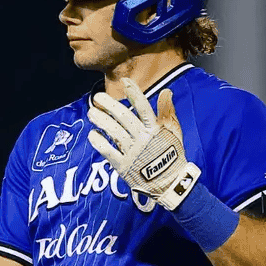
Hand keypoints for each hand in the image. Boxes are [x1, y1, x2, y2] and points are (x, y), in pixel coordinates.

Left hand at [86, 78, 200, 209]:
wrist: (169, 184)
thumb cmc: (172, 155)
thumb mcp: (174, 133)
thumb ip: (168, 112)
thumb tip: (166, 91)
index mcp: (155, 130)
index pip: (144, 108)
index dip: (135, 94)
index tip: (125, 81)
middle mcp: (142, 139)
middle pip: (124, 118)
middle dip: (109, 105)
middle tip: (97, 97)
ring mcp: (132, 152)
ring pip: (113, 132)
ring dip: (101, 121)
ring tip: (91, 112)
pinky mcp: (123, 166)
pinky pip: (108, 151)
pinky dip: (99, 142)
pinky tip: (92, 134)